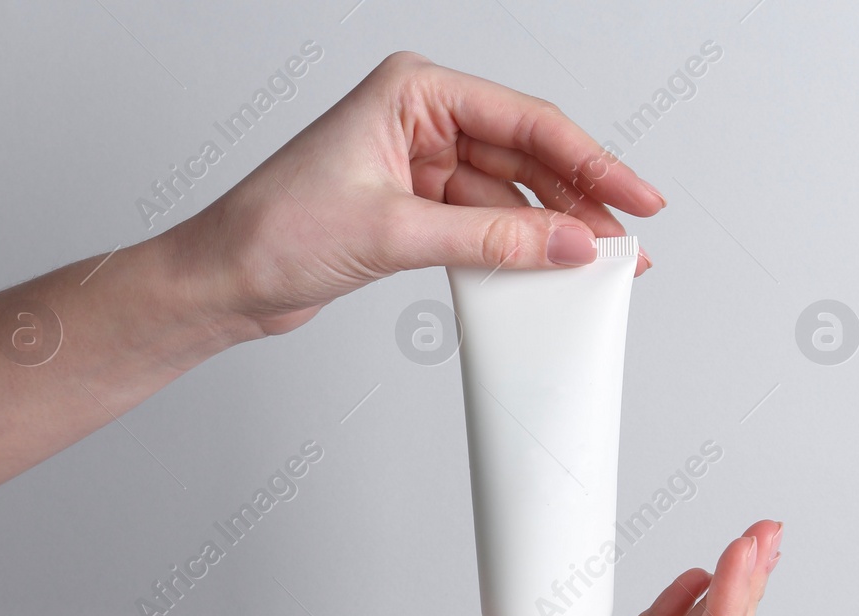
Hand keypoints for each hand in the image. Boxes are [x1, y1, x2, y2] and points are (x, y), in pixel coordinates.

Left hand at [171, 51, 663, 337]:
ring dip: (554, 230)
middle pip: (528, 157)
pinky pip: (487, 225)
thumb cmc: (272, 231)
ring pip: (512, 195)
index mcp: (414, 92)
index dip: (591, 160)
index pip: (525, 121)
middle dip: (581, 201)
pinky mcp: (417, 208)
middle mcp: (422, 120)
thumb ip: (489, 241)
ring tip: (599, 264)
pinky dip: (518, 250)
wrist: (222, 280)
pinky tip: (549, 269)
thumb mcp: (392, 233)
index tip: (636, 196)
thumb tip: (566, 244)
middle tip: (629, 242)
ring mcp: (421, 165)